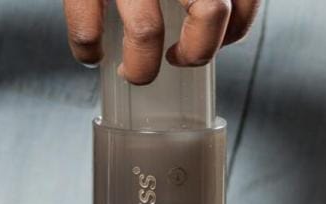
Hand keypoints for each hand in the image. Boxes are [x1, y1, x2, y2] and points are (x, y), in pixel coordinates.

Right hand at [63, 0, 260, 83]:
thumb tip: (215, 24)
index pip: (240, 0)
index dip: (234, 29)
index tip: (219, 40)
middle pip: (209, 14)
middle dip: (194, 52)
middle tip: (176, 61)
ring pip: (147, 31)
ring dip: (141, 65)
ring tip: (133, 74)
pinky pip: (85, 22)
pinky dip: (86, 47)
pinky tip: (91, 54)